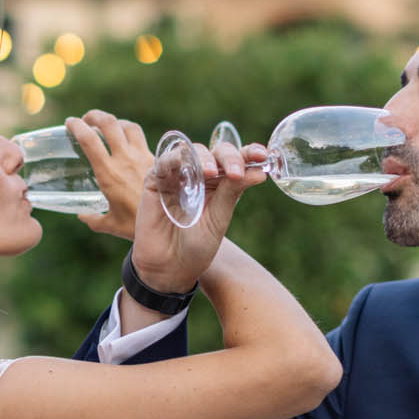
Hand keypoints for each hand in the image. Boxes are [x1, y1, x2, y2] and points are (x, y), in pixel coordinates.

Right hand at [65, 110, 151, 239]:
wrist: (167, 224)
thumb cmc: (135, 227)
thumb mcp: (110, 224)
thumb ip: (94, 219)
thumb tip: (83, 215)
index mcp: (108, 173)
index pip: (88, 139)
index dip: (76, 125)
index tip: (70, 122)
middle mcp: (124, 159)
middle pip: (109, 123)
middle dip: (95, 115)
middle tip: (87, 119)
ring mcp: (142, 157)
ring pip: (128, 126)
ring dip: (115, 122)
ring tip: (108, 127)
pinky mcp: (155, 159)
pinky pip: (142, 138)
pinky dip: (132, 134)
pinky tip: (128, 142)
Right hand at [128, 138, 267, 293]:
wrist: (169, 268)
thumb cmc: (196, 246)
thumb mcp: (219, 218)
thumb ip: (232, 192)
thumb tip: (260, 172)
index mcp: (221, 183)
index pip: (237, 160)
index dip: (249, 153)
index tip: (263, 155)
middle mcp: (200, 175)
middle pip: (216, 151)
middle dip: (229, 157)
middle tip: (235, 173)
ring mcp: (178, 175)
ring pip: (191, 151)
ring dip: (204, 157)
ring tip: (211, 172)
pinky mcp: (156, 180)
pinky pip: (165, 161)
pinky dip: (176, 160)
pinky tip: (188, 171)